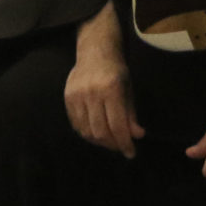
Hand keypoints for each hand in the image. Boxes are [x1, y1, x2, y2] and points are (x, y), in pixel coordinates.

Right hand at [65, 5, 141, 157]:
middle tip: (120, 147)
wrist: (95, 52)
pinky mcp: (67, 98)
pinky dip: (87, 133)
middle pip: (100, 131)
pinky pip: (76, 124)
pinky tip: (96, 132)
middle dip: (112, 144)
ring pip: (86, 131)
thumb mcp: (129, 89)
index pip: (117, 125)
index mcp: (111, 89)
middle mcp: (92, 93)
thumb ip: (131, 113)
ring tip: (109, 141)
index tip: (131, 153)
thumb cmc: (116, 71)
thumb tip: (137, 135)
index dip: (125, 143)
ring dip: (99, 141)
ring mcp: (77, 95)